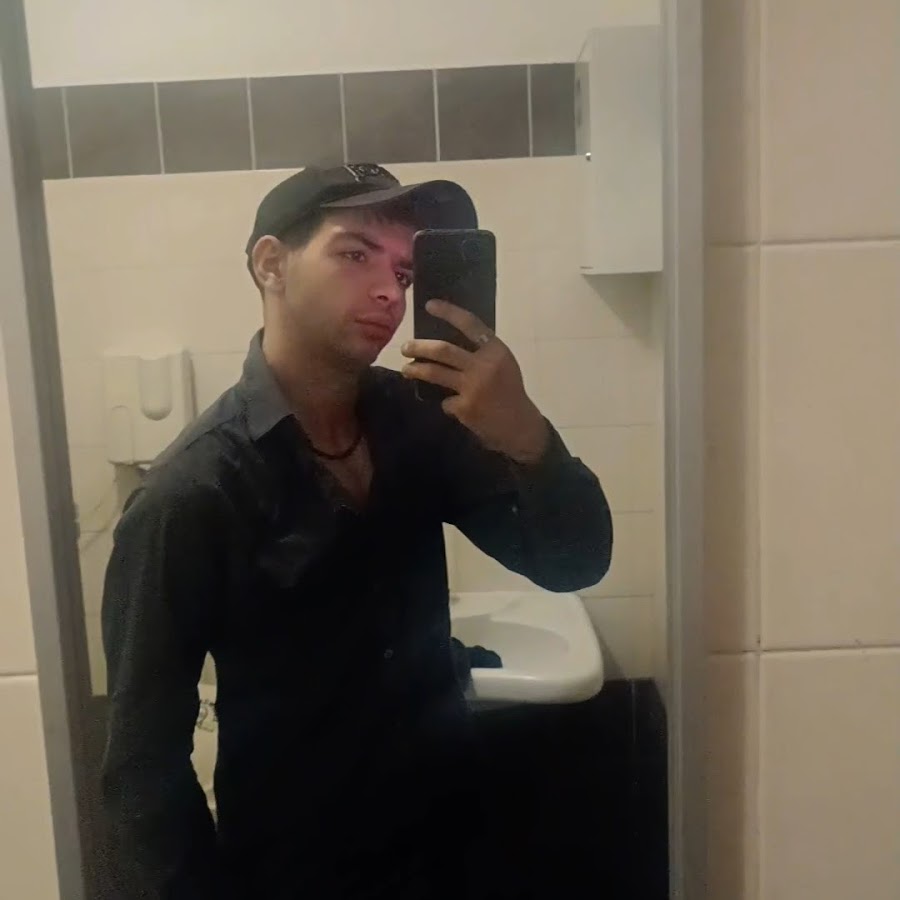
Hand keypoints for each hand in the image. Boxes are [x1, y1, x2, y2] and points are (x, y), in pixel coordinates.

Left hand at [401, 299, 548, 464]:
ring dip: (416, 370)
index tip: (429, 305)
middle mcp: (484, 365)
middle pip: (443, 349)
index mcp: (496, 350)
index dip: (448, 312)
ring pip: (435, 373)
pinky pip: (445, 401)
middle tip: (405, 347)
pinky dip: (447, 403)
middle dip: (419, 347)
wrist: (520, 426)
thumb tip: (446, 346)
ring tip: (406, 370)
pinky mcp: (464, 407)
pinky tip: (454, 407)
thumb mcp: (503, 364)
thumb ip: (482, 353)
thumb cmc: (510, 392)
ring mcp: (472, 387)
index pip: (470, 323)